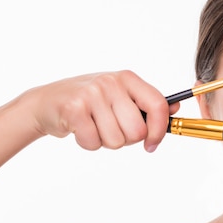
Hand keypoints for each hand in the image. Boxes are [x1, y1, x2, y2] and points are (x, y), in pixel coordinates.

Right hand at [28, 70, 177, 151]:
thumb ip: (147, 103)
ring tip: (94, 127)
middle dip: (126, 140)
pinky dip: (89, 143)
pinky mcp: (74, 109)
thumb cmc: (90, 102)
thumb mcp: (120, 96)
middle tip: (111, 129)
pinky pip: (94, 142)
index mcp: (128, 79)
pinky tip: (80, 130)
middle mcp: (111, 83)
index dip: (159, 130)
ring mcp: (92, 94)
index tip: (152, 143)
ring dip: (106, 142)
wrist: (46, 102)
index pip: (158, 105)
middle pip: (138, 131)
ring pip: (117, 140)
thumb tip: (176, 110)